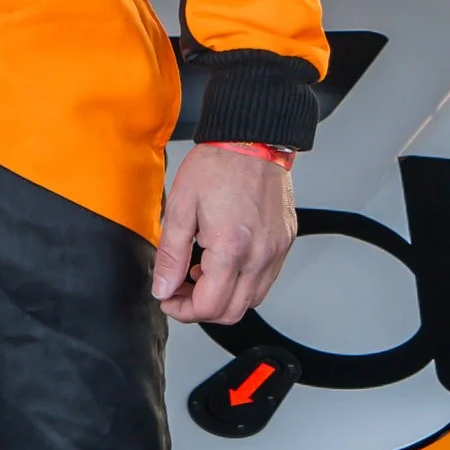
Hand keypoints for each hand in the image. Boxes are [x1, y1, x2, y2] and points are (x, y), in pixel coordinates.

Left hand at [153, 145, 297, 327]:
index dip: (183, 311)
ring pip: (252, 300)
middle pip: (232, 312)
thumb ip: (171, 255)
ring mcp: (276, 250)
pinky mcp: (284, 242)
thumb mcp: (181, 207)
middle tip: (181, 290)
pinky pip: (265, 279)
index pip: (209, 306)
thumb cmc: (218, 165)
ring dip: (224, 297)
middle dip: (202, 309)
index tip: (169, 299)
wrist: (252, 138)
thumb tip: (164, 288)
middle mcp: (260, 254)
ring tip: (201, 272)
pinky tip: (224, 261)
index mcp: (231, 247)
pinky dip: (243, 282)